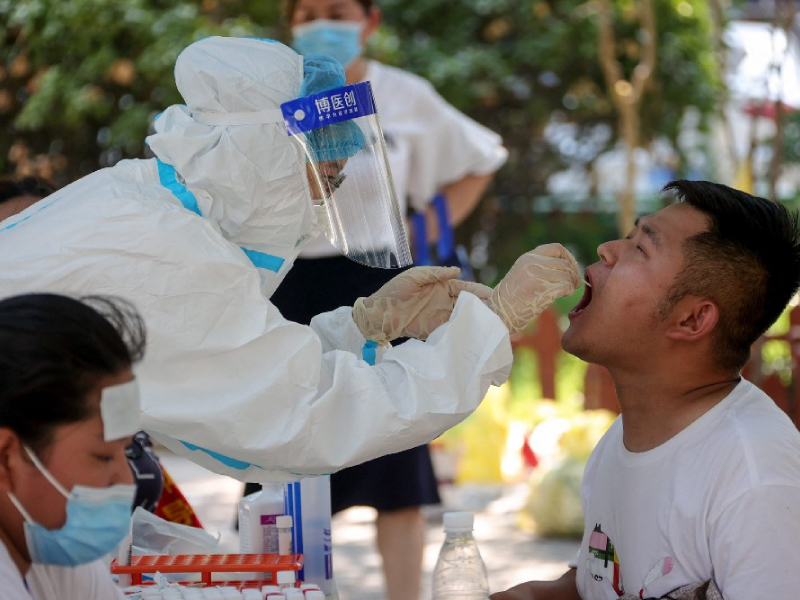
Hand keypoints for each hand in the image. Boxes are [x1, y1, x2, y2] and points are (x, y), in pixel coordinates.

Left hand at [352, 266, 491, 344]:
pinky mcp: (434, 331)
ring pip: (463, 319)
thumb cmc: (395, 290)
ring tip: (491, 327)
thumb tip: (457, 270)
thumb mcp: (415, 276)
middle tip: (500, 313)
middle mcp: (444, 302)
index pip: (465, 288)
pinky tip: (472, 338)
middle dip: (483, 308)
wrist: (379, 314)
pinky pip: (451, 332)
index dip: (479, 291)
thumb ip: (436, 273)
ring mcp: (440, 317)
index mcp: (442, 286)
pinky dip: (462, 334)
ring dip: (475, 322)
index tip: (493, 295)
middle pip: (468, 305)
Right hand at [487, 244, 579, 334]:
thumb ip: (538, 266)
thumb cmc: (511, 297)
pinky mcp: (542, 289)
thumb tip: (564, 266)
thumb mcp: (521, 273)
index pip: (557, 249)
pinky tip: (565, 294)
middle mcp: (532, 263)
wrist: (499, 312)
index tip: (571, 268)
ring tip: (570, 289)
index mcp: (528, 257)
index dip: (569, 257)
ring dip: (572, 283)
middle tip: (575, 282)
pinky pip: (566, 286)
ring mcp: (537, 275)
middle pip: (564, 262)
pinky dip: (569, 291)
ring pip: (567, 274)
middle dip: (574, 272)